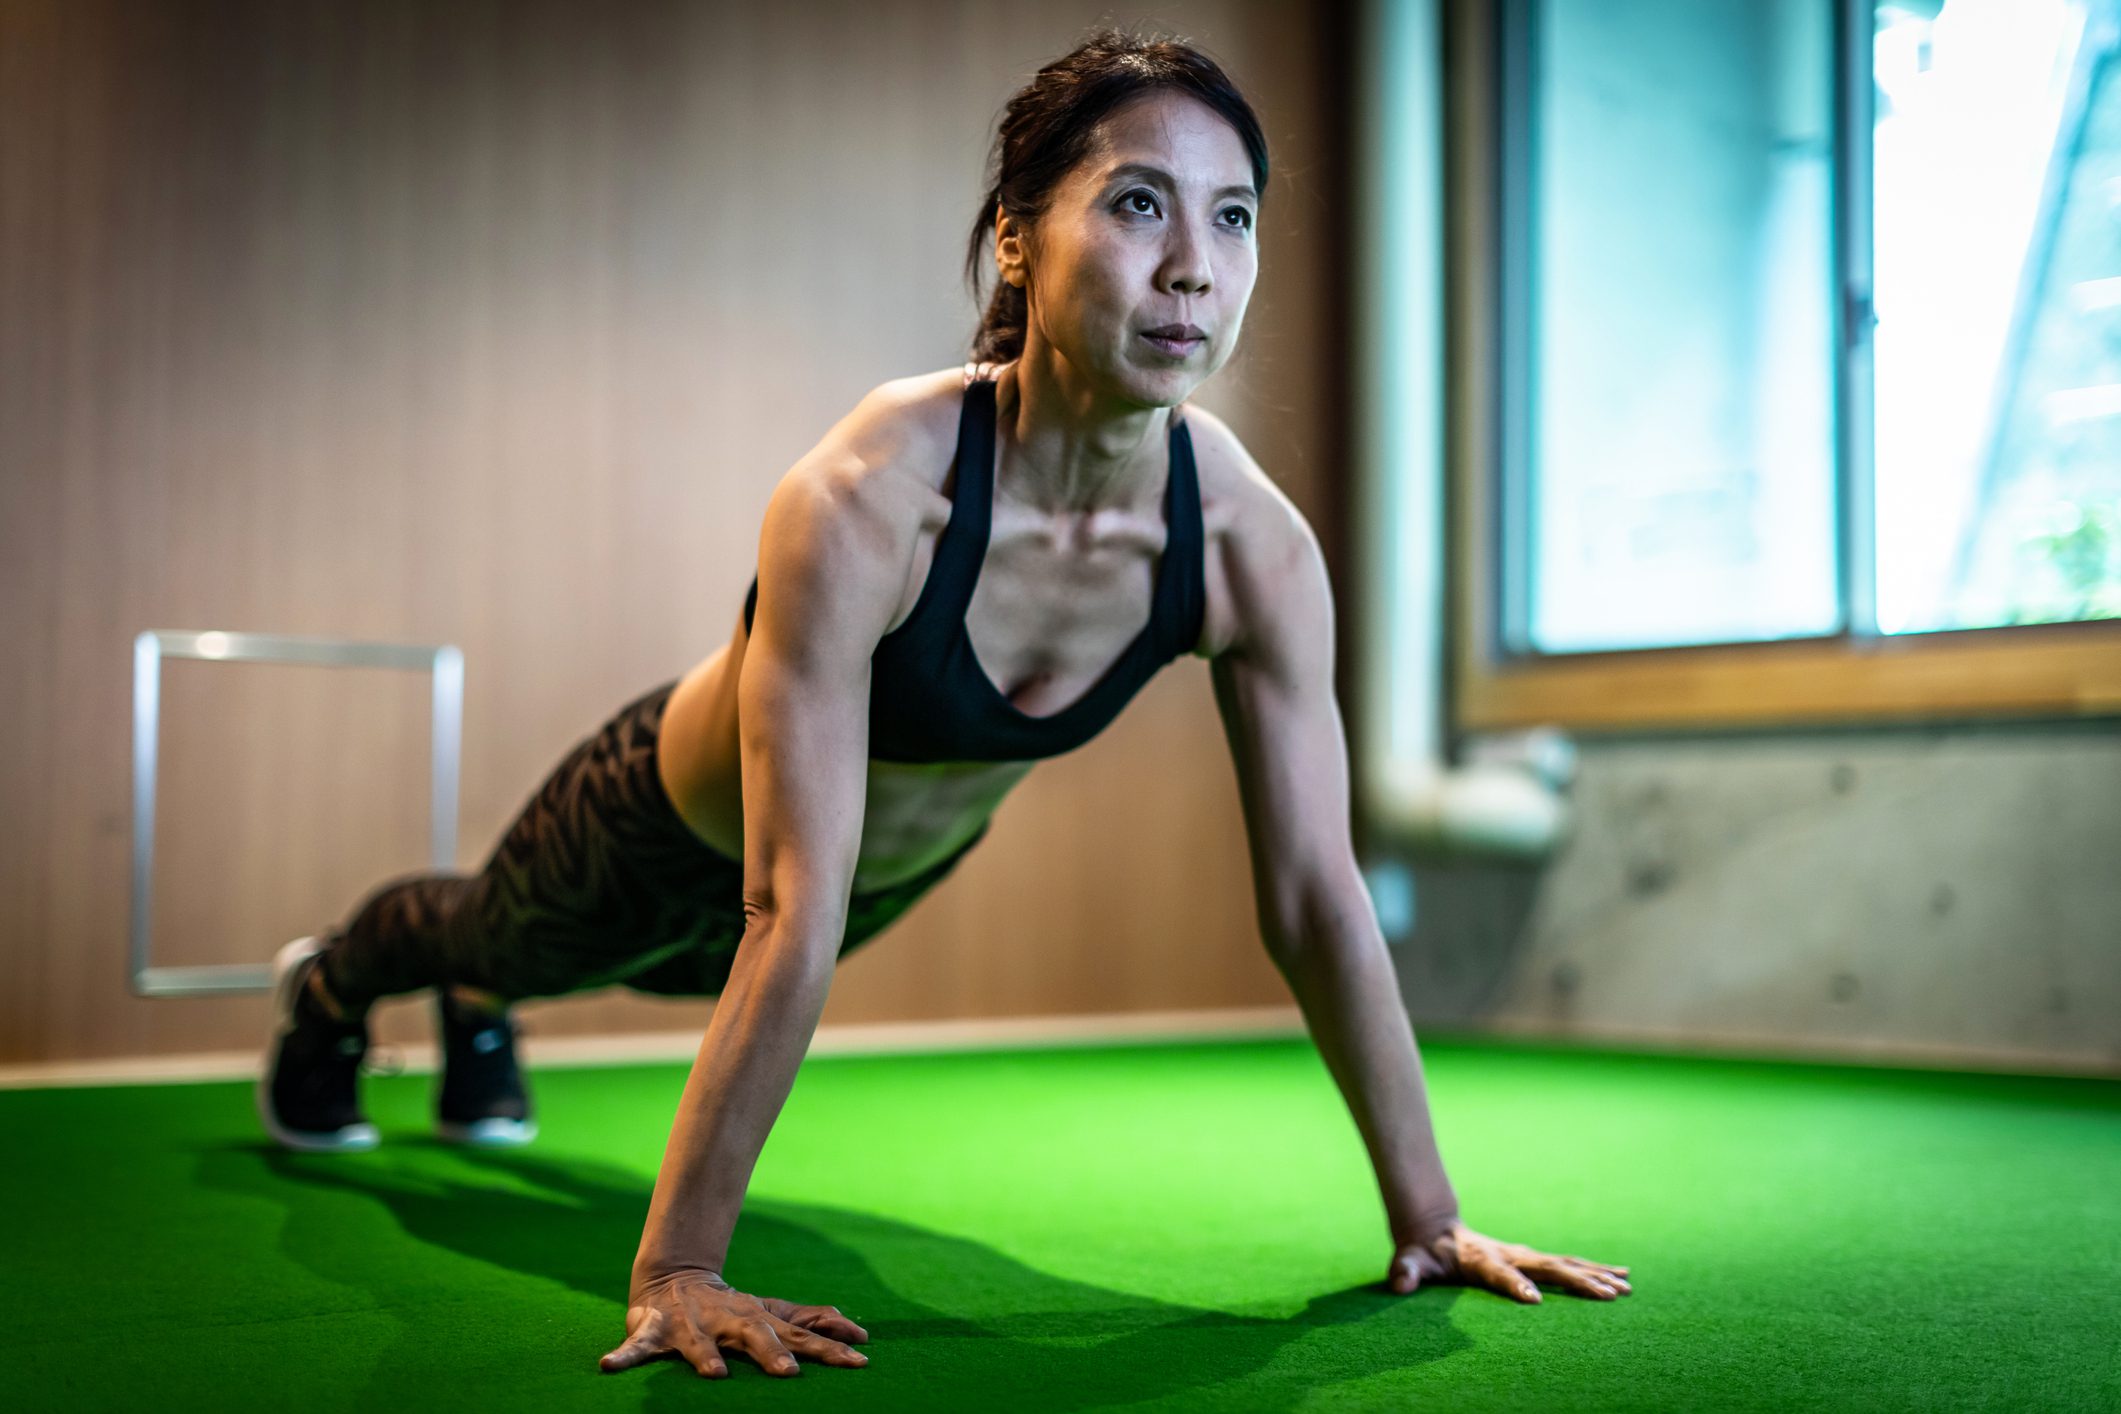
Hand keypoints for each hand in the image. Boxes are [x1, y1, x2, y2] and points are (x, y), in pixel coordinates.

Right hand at [599, 1268, 870, 1377]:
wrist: (674, 1278)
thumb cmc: (731, 1309)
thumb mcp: (771, 1313)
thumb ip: (811, 1322)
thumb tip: (858, 1332)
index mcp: (758, 1319)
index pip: (800, 1336)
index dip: (828, 1348)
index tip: (859, 1360)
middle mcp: (728, 1321)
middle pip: (755, 1335)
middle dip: (771, 1353)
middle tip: (789, 1373)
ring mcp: (691, 1324)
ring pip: (698, 1342)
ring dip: (704, 1356)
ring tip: (713, 1374)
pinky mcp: (654, 1330)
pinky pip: (635, 1346)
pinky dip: (623, 1356)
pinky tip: (610, 1366)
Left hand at [1386, 1220, 1630, 1303]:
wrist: (1434, 1227)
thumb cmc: (1422, 1253)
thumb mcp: (1410, 1261)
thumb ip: (1405, 1271)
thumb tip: (1399, 1282)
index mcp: (1481, 1260)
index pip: (1501, 1274)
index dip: (1515, 1286)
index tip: (1534, 1301)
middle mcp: (1508, 1255)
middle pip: (1546, 1268)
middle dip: (1577, 1282)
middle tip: (1610, 1296)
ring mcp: (1523, 1255)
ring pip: (1565, 1265)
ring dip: (1595, 1276)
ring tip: (1627, 1288)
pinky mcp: (1532, 1259)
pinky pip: (1568, 1265)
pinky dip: (1595, 1271)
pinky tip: (1621, 1277)